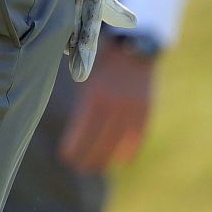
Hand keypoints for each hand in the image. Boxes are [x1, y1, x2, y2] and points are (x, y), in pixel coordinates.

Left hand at [58, 40, 156, 171]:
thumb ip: (82, 100)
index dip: (75, 146)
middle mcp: (115, 105)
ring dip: (107, 157)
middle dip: (88, 155)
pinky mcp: (146, 109)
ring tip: (96, 167)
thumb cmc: (100, 59)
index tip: (65, 158)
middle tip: (77, 168)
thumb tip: (73, 125)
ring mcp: (133, 109)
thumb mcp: (84, 75)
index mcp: (95, 95)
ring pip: (119, 141)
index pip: (84, 129)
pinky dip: (129, 149)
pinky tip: (120, 159)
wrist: (132, 44)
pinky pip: (138, 135)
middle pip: (100, 139)